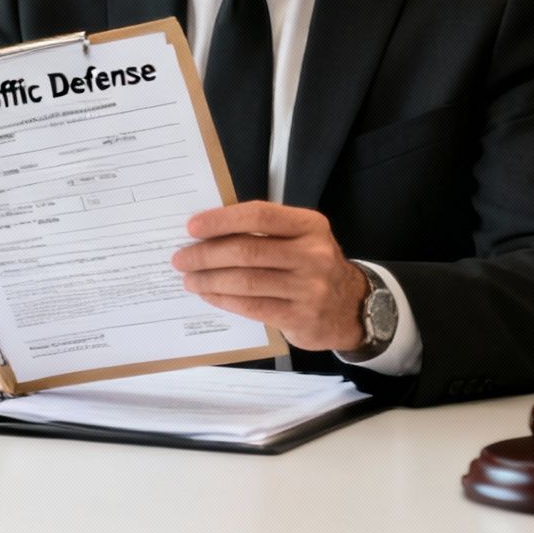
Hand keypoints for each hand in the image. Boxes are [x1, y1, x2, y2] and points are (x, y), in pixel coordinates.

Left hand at [170, 202, 369, 351]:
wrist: (352, 306)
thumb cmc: (312, 265)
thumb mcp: (300, 238)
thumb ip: (263, 231)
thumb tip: (207, 231)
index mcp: (309, 225)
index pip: (259, 216)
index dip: (221, 220)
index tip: (192, 227)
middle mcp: (313, 254)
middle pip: (247, 251)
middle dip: (206, 254)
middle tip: (181, 258)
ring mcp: (309, 288)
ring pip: (246, 282)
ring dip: (210, 280)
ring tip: (190, 279)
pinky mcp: (301, 317)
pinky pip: (252, 307)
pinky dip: (224, 300)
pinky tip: (210, 295)